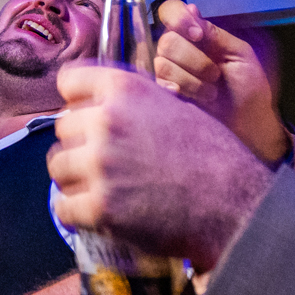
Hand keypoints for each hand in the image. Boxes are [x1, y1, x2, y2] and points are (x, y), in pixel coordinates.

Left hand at [49, 65, 274, 271]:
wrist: (236, 206)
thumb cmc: (213, 157)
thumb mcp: (175, 107)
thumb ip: (134, 103)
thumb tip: (100, 105)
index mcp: (126, 90)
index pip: (69, 81)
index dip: (76, 100)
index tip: (84, 114)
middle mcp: (107, 121)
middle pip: (63, 127)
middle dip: (80, 143)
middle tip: (103, 160)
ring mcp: (100, 165)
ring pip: (58, 166)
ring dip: (74, 177)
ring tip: (100, 186)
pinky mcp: (100, 206)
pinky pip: (63, 207)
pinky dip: (76, 212)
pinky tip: (95, 212)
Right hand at [152, 0, 288, 163]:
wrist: (248, 123)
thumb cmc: (249, 89)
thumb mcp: (240, 54)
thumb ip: (215, 33)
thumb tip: (191, 9)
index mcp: (197, 36)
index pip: (171, 12)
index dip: (178, 19)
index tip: (198, 35)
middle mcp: (179, 50)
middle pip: (166, 40)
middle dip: (195, 59)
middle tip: (215, 75)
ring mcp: (169, 72)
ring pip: (163, 63)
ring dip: (192, 80)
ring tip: (210, 93)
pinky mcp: (163, 93)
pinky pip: (158, 84)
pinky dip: (179, 90)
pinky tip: (190, 98)